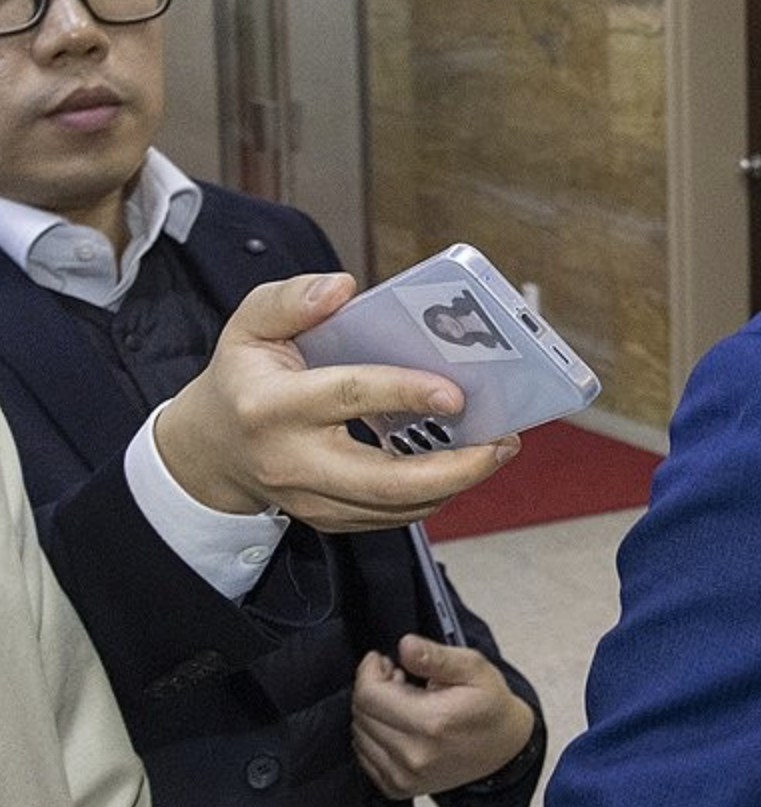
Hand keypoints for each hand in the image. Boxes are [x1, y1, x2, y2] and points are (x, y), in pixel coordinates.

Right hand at [151, 271, 519, 530]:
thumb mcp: (248, 327)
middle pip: (385, 479)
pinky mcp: (329, 520)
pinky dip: (435, 493)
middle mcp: (293, 460)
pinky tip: (463, 465)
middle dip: (456, 466)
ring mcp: (311, 499)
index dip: (404, 392)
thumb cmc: (242, 379)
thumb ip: (289, 300)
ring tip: (497, 449)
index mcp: (272, 404)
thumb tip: (343, 287)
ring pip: (397, 506)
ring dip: (457, 482)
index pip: (346, 396)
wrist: (210, 451)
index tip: (456, 391)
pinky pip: (393, 515)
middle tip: (503, 442)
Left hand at [352, 635, 536, 798]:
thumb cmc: (491, 707)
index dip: (369, 671)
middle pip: (361, 714)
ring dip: (372, 714)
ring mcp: (404, 776)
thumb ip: (436, 656)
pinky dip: (373, 737)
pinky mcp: (398, 788)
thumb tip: (405, 646)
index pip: (369, 695)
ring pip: (358, 736)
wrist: (505, 749)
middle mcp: (414, 754)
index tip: (382, 660)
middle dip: (373, 690)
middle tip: (398, 679)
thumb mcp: (474, 669)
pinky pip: (364, 757)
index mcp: (433, 722)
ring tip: (400, 703)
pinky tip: (397, 726)